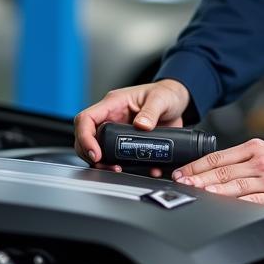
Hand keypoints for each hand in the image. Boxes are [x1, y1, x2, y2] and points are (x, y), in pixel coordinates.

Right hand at [73, 79, 189, 168]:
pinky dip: (127, 166)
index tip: (96, 153)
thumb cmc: (165, 93)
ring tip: (118, 169)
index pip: (86, 119)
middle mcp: (112, 117)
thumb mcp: (161, 98)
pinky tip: (139, 169)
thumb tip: (142, 125)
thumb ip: (151, 111)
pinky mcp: (128, 141)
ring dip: (106, 163)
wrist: (178, 102)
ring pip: (101, 149)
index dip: (85, 137)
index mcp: (114, 103)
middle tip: (108, 166)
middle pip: (88, 137)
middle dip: (92, 155)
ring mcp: (118, 130)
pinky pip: (120, 156)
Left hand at [173, 138, 263, 219]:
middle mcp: (260, 162)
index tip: (181, 173)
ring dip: (211, 189)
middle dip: (198, 177)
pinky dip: (234, 204)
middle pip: (222, 170)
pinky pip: (251, 201)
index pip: (218, 156)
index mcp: (255, 148)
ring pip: (233, 184)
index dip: (196, 165)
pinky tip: (221, 206)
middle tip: (181, 183)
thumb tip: (212, 172)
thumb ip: (242, 161)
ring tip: (195, 192)